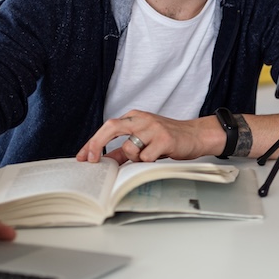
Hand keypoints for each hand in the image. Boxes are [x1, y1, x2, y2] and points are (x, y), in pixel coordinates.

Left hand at [77, 110, 217, 163]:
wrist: (196, 135)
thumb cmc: (169, 139)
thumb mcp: (144, 142)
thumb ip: (123, 151)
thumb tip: (104, 161)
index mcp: (135, 117)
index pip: (107, 127)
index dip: (92, 143)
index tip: (82, 157)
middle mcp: (142, 119)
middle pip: (111, 127)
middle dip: (96, 144)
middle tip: (91, 160)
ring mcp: (154, 128)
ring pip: (129, 147)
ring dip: (134, 158)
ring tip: (148, 155)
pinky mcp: (165, 139)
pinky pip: (145, 157)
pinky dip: (148, 162)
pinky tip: (159, 156)